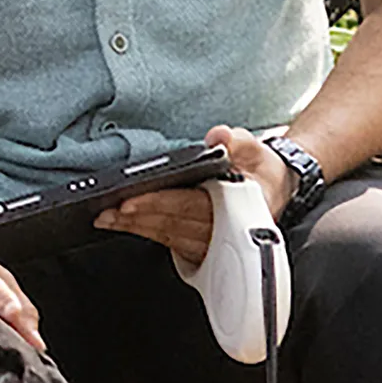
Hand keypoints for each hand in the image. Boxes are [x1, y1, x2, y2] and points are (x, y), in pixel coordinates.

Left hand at [92, 125, 297, 265]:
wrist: (276, 191)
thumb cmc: (262, 171)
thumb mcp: (256, 148)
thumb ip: (238, 141)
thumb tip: (218, 137)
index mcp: (232, 206)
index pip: (188, 206)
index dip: (158, 204)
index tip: (130, 201)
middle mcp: (219, 229)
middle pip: (170, 224)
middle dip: (136, 218)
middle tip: (106, 210)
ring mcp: (208, 242)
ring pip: (165, 236)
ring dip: (134, 228)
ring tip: (105, 218)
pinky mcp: (197, 246)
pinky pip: (166, 240)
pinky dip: (144, 232)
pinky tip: (124, 225)